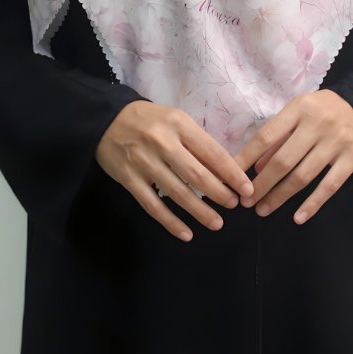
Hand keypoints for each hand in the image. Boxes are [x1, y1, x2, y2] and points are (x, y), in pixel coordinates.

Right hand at [96, 101, 254, 241]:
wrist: (106, 120)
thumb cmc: (149, 120)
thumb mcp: (175, 120)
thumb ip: (196, 142)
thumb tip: (224, 170)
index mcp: (178, 124)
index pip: (211, 152)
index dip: (231, 173)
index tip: (246, 189)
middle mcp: (162, 143)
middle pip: (197, 175)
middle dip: (219, 193)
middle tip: (234, 205)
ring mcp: (144, 163)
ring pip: (177, 193)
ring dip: (200, 211)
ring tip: (217, 223)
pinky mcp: (129, 180)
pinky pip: (153, 206)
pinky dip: (171, 222)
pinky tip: (186, 234)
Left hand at [234, 89, 352, 223]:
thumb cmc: (325, 109)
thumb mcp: (300, 111)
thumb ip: (279, 135)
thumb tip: (255, 167)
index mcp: (299, 108)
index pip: (266, 136)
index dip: (247, 158)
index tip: (233, 176)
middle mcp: (317, 124)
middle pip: (283, 161)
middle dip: (262, 184)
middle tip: (247, 202)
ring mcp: (336, 141)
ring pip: (303, 176)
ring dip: (281, 196)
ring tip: (264, 210)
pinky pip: (330, 186)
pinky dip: (313, 204)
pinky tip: (298, 217)